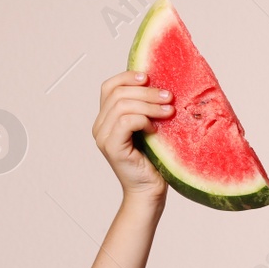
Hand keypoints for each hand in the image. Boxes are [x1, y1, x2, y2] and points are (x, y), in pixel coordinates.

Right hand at [93, 70, 170, 199]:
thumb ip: (145, 108)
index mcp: (106, 119)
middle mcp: (100, 127)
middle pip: (118, 93)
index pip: (109, 87)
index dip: (127, 77)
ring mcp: (103, 137)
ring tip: (169, 110)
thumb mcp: (149, 127)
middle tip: (169, 97)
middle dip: (146, 92)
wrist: (149, 191)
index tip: (149, 76)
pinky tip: (156, 129)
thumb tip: (160, 83)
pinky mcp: (112, 147)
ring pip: (122, 105)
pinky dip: (143, 120)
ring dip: (149, 104)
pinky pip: (126, 121)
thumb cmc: (153, 161)